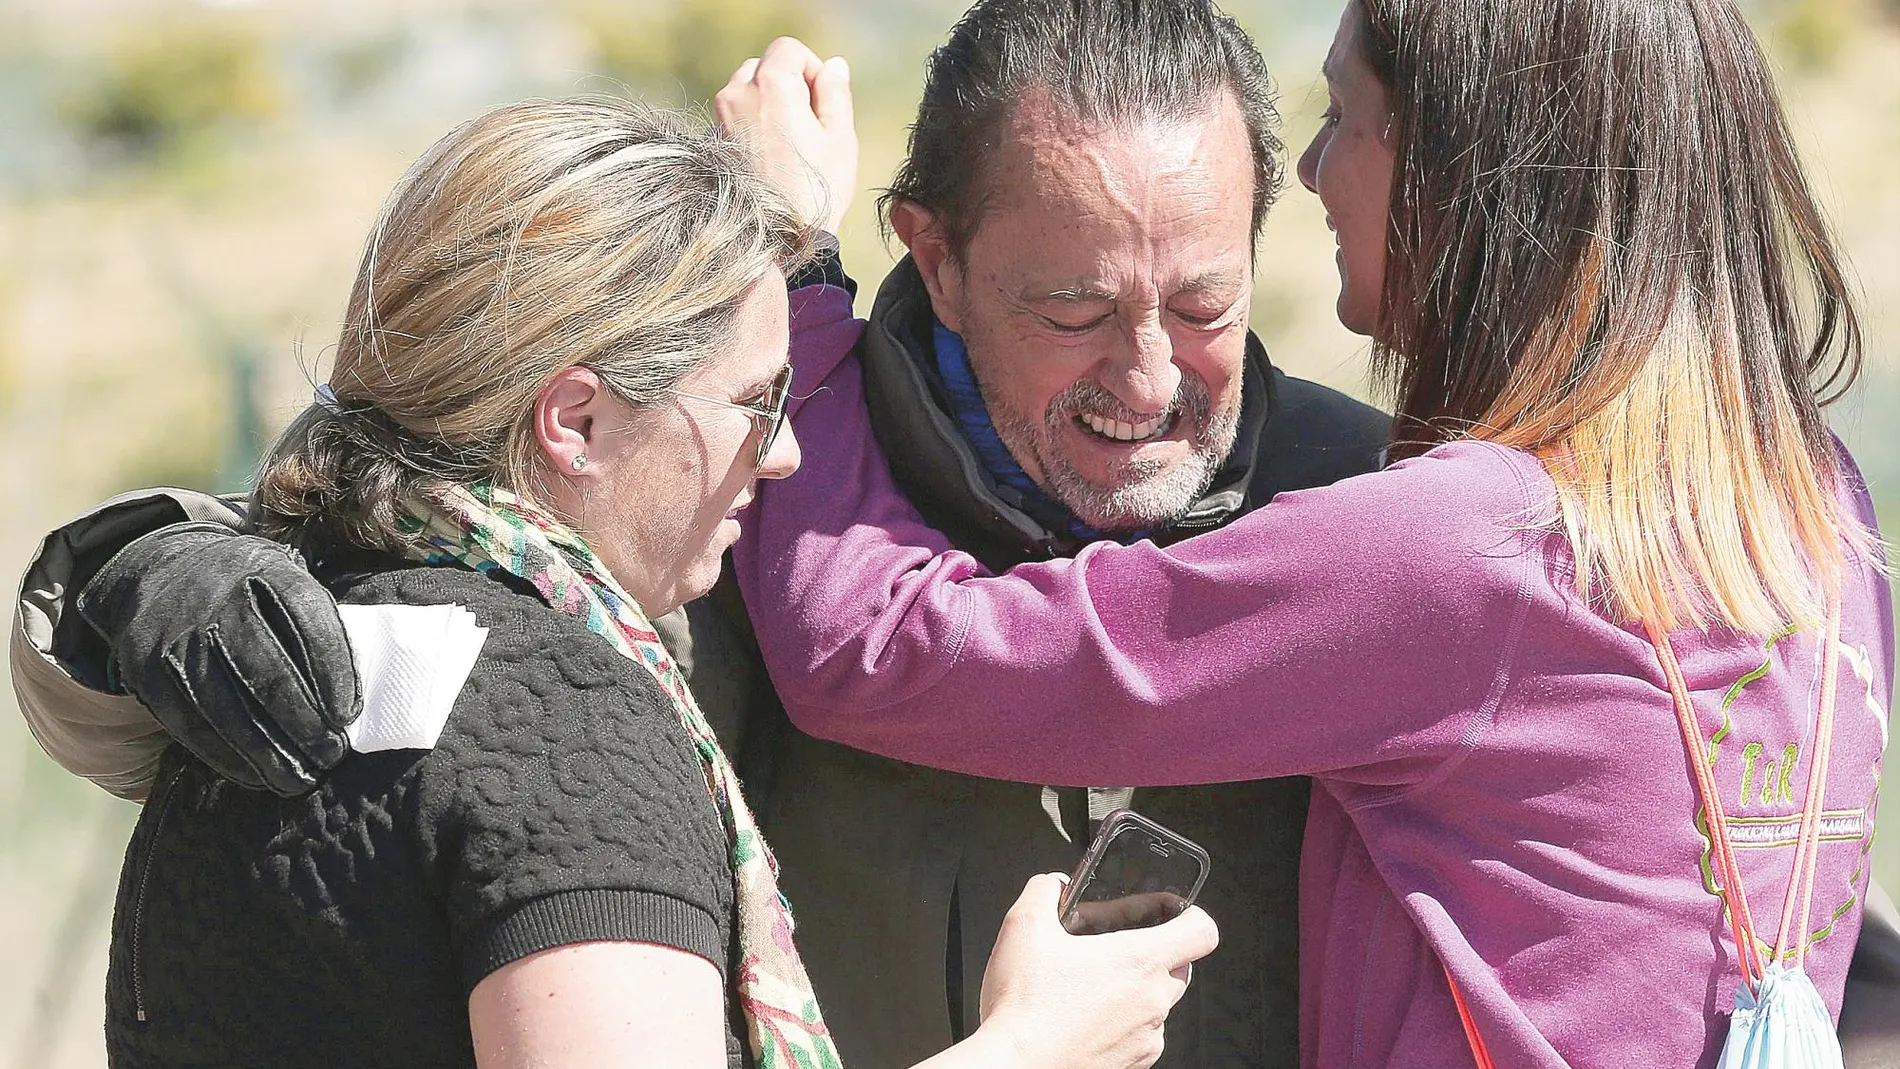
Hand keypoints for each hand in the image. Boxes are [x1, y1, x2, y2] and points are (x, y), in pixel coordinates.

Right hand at [76, 522, 359, 795]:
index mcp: (263, 570)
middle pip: (268, 670)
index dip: (332, 671)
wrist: (156, 570)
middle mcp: (217, 602)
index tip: (349, 715)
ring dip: (268, 750)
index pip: (306, 620)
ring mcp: (178, 638)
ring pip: (227, 705)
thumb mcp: (283, 572)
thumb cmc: (245, 585)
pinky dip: (227, 755)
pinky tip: (256, 775)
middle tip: (332, 755)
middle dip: (305, 721)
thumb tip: (370, 674)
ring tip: (300, 778)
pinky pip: (191, 723)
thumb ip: (318, 614)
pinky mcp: (149, 673)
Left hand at [714, 36, 857, 233]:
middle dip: (788, 86)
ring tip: (789, 145)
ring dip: (768, 106)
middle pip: (764, 67)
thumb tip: (833, 66)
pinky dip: (752, 127)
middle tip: (808, 126)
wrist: (776, 240)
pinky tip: (770, 160)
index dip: (811, 69)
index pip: (789, 49)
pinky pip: (735, 119)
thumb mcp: (840, 138)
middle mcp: (737, 94)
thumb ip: (836, 93)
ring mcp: (720, 119)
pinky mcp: (713, 142)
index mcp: (771, 85)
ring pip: (746, 92)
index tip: (822, 103)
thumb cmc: (815, 191)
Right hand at [973, 874, 1217, 1068]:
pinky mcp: (1134, 1064)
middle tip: (1113, 950)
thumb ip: (1045, 891)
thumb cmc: (1024, 1005)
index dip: (1191, 916)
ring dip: (1135, 991)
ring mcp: (1147, 1038)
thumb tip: (1054, 886)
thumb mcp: (1024, 926)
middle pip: (1180, 967)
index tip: (1172, 914)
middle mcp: (1153, 1001)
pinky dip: (1124, 1024)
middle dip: (1152, 953)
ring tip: (1091, 988)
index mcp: (1139, 961)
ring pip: (1159, 1003)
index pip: (1202, 932)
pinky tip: (1086, 1019)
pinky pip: (1143, 1036)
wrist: (1014, 1065)